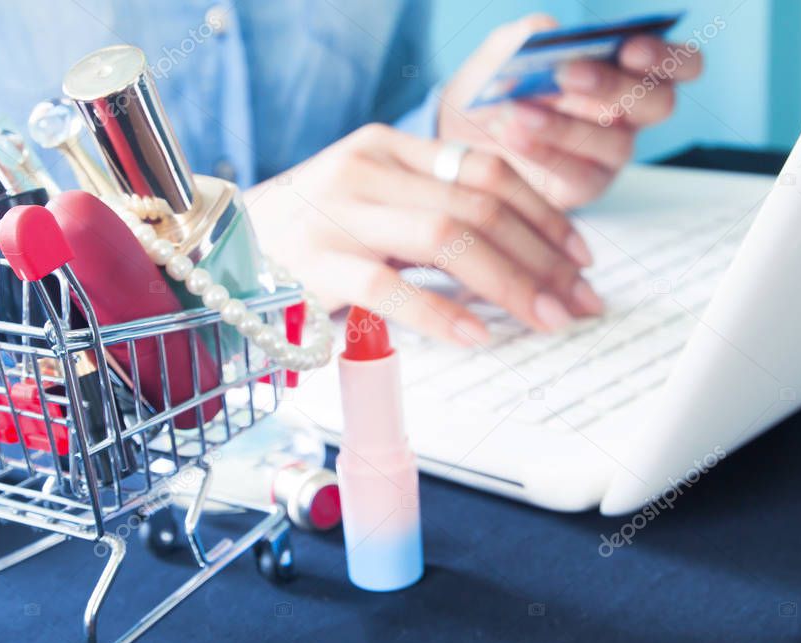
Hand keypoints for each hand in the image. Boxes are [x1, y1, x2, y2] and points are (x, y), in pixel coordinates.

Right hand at [244, 123, 602, 345]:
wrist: (220, 249)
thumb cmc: (305, 236)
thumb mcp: (372, 206)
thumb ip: (431, 218)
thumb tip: (514, 260)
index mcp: (389, 148)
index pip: (487, 169)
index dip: (545, 214)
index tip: (580, 255)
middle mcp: (367, 168)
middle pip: (479, 206)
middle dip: (542, 258)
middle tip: (578, 301)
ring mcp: (338, 212)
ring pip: (446, 238)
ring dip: (509, 283)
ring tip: (546, 319)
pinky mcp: (313, 261)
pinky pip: (388, 286)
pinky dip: (439, 313)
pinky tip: (476, 336)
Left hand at [438, 15, 703, 207]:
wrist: (460, 136)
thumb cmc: (496, 88)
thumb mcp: (504, 53)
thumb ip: (528, 37)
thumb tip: (550, 33)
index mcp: (628, 71)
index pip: (680, 64)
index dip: (667, 58)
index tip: (630, 48)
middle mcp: (630, 114)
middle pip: (658, 103)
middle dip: (614, 86)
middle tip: (568, 74)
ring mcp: (610, 154)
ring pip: (616, 142)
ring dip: (566, 124)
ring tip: (519, 110)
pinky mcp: (584, 187)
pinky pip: (579, 174)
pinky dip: (545, 151)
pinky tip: (514, 135)